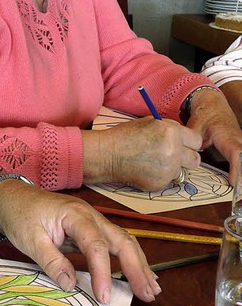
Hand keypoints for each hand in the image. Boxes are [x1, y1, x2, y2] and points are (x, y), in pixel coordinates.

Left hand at [0, 180, 160, 303]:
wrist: (11, 197)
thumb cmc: (19, 215)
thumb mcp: (29, 239)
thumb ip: (51, 261)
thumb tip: (71, 285)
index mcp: (74, 215)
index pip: (96, 245)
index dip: (103, 272)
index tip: (104, 297)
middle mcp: (90, 215)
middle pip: (121, 240)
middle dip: (136, 268)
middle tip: (147, 294)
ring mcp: (92, 220)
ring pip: (123, 240)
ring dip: (138, 264)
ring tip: (152, 288)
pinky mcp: (90, 228)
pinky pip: (114, 242)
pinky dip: (129, 258)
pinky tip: (138, 274)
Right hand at [82, 117, 201, 189]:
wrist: (107, 155)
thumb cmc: (125, 136)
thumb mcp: (149, 123)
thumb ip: (169, 128)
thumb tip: (184, 137)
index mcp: (172, 132)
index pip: (197, 141)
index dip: (189, 142)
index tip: (182, 144)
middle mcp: (174, 151)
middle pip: (195, 159)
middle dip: (186, 158)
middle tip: (172, 155)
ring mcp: (168, 169)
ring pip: (182, 171)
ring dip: (172, 168)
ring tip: (154, 162)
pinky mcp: (161, 183)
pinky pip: (168, 180)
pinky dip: (160, 176)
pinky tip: (146, 169)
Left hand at [185, 87, 241, 183]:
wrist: (213, 105)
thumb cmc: (204, 116)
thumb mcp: (195, 127)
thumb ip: (191, 142)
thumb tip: (184, 156)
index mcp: (228, 136)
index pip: (237, 154)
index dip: (237, 169)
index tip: (234, 183)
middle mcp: (239, 141)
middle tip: (239, 194)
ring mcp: (241, 145)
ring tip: (239, 192)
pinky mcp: (240, 148)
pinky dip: (240, 171)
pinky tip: (239, 184)